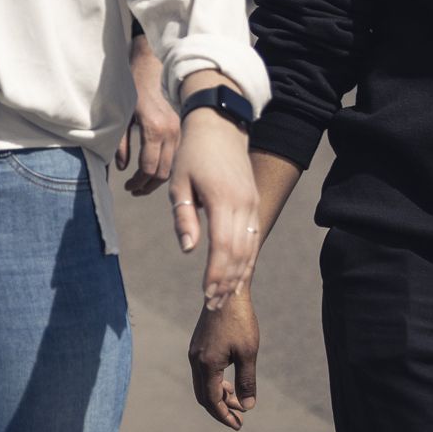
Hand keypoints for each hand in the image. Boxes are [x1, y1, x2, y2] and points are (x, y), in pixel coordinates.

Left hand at [117, 32, 180, 195]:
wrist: (150, 66)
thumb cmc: (130, 89)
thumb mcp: (120, 116)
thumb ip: (120, 144)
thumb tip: (122, 169)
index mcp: (153, 129)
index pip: (149, 168)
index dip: (137, 182)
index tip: (127, 187)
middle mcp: (170, 132)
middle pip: (163, 172)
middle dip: (147, 185)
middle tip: (133, 190)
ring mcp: (179, 131)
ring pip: (172, 167)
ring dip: (157, 179)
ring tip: (141, 184)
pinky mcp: (181, 129)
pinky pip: (176, 156)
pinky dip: (166, 167)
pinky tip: (153, 170)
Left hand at [168, 109, 259, 309]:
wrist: (219, 126)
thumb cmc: (193, 154)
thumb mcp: (179, 182)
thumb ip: (184, 217)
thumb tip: (189, 251)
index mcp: (224, 200)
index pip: (222, 246)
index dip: (215, 273)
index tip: (206, 294)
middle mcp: (244, 205)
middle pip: (239, 253)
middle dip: (227, 281)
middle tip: (213, 305)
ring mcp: (252, 205)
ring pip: (250, 248)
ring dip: (237, 275)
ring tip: (223, 297)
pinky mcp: (254, 203)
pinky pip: (253, 238)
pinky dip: (246, 260)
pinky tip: (237, 276)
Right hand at [188, 287, 259, 429]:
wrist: (225, 293)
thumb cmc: (239, 322)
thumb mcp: (248, 354)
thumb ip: (247, 382)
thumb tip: (247, 407)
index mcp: (207, 365)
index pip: (212, 400)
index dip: (225, 416)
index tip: (239, 425)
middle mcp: (195, 360)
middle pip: (203, 395)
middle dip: (220, 409)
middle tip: (239, 418)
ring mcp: (194, 352)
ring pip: (202, 384)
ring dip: (218, 396)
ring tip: (237, 401)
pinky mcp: (198, 345)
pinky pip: (202, 372)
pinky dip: (214, 383)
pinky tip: (229, 383)